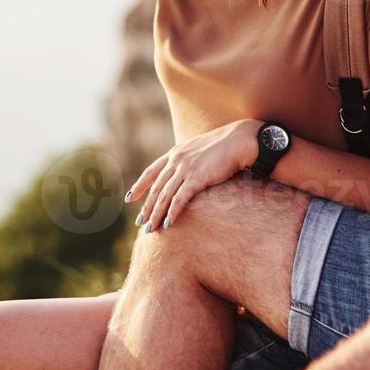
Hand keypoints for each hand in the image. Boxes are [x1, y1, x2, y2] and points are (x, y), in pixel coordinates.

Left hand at [127, 118, 259, 233]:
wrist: (240, 140)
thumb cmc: (225, 146)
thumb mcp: (201, 150)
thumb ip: (190, 160)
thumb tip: (187, 172)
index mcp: (175, 153)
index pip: (150, 172)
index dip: (139, 186)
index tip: (129, 198)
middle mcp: (176, 160)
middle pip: (156, 188)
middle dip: (146, 207)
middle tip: (140, 223)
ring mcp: (185, 169)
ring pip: (164, 196)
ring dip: (156, 215)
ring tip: (151, 229)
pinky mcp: (196, 178)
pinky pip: (180, 199)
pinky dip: (172, 212)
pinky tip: (168, 224)